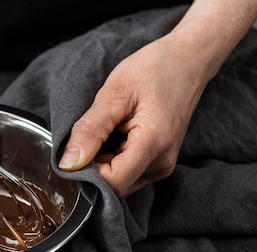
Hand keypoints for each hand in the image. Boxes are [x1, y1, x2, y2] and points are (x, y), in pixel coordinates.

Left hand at [58, 0, 256, 196]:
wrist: (188, 60)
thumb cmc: (154, 70)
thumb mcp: (114, 94)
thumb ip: (90, 130)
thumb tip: (67, 164)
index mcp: (154, 145)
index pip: (111, 183)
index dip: (85, 174)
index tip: (73, 152)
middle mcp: (161, 164)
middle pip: (114, 186)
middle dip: (92, 167)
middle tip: (89, 134)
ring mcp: (162, 166)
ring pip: (118, 181)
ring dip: (102, 162)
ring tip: (106, 130)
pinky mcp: (158, 163)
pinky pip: (127, 172)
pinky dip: (112, 159)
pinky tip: (114, 135)